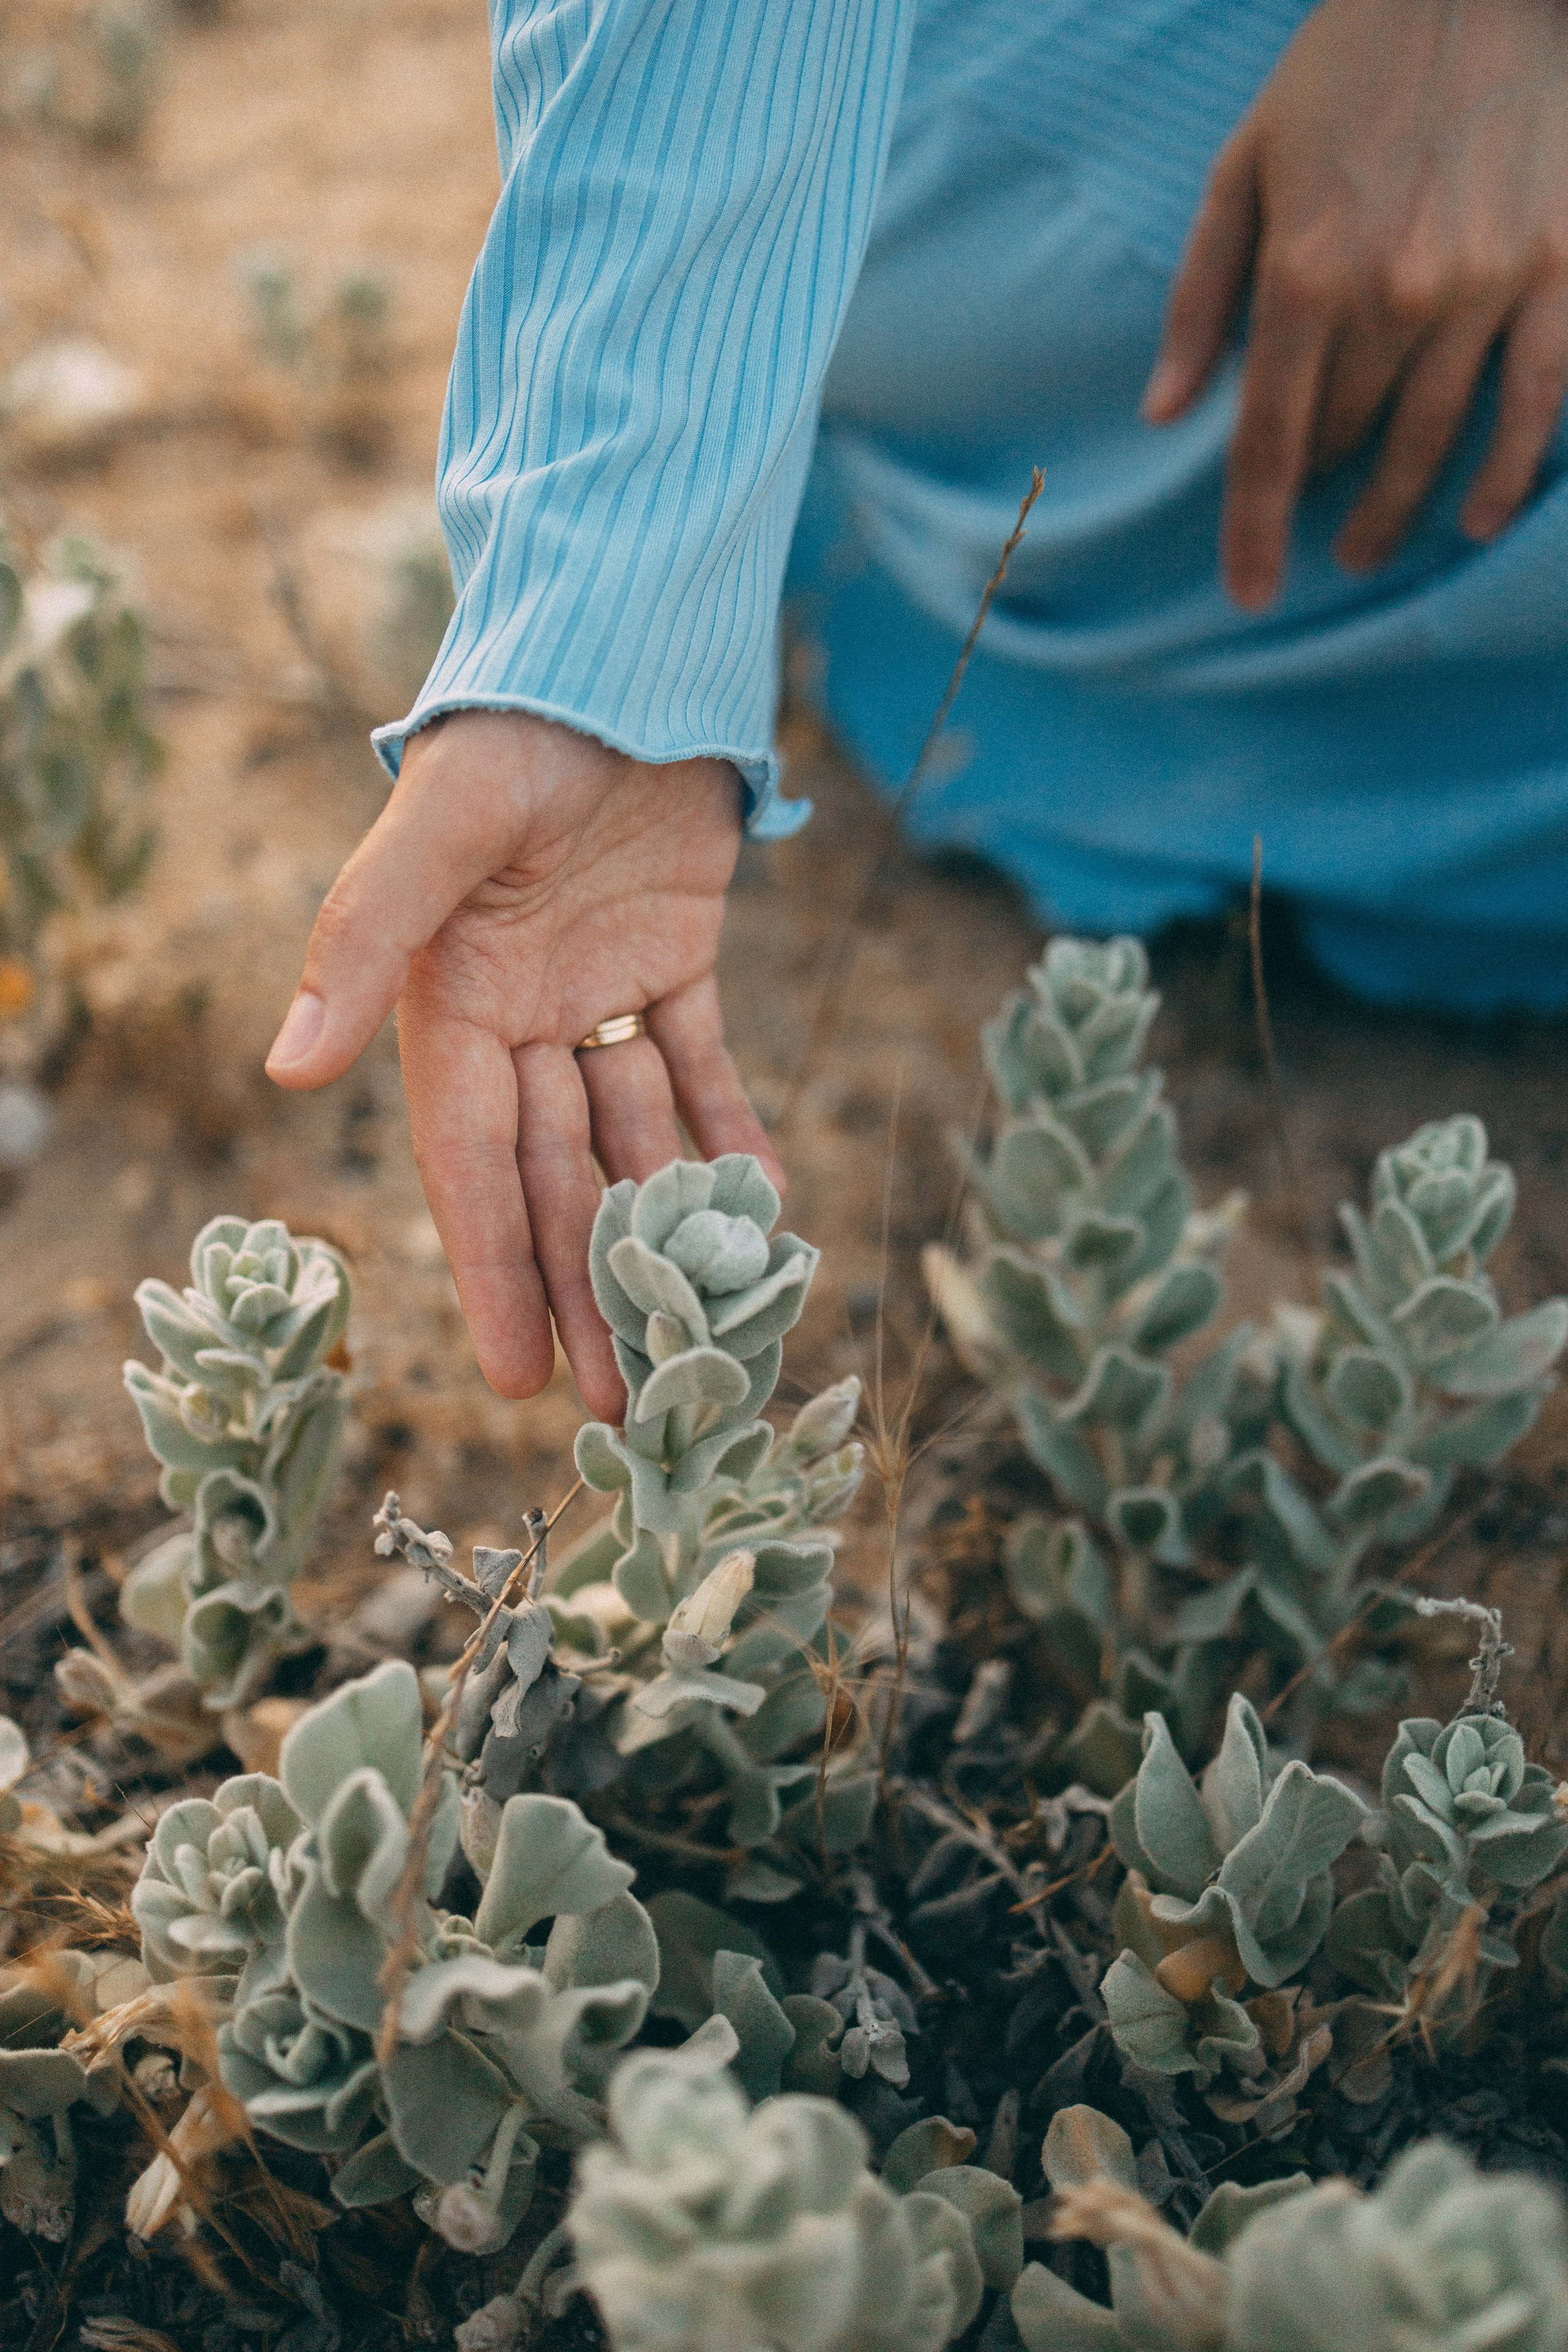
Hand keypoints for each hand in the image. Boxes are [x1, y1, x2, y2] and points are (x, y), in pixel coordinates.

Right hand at [264, 710, 778, 1418]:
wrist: (616, 641)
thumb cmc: (514, 726)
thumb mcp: (438, 829)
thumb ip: (364, 938)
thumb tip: (282, 1068)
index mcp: (450, 1000)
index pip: (472, 1163)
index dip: (494, 1268)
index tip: (514, 1375)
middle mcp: (521, 1013)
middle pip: (557, 1177)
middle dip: (585, 1287)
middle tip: (623, 1401)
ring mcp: (600, 990)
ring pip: (631, 1141)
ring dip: (659, 1233)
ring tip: (689, 1342)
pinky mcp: (677, 957)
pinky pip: (703, 1064)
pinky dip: (730, 1130)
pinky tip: (763, 1210)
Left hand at [1143, 0, 1567, 606]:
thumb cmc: (1348, 71)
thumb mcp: (1244, 165)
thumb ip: (1200, 295)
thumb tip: (1165, 410)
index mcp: (1306, 272)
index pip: (1269, 440)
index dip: (1254, 528)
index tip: (1249, 590)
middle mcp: (1396, 295)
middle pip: (1347, 441)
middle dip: (1323, 493)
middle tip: (1317, 531)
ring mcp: (1487, 287)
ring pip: (1436, 438)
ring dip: (1400, 507)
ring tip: (1372, 547)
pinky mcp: (1562, 270)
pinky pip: (1540, 399)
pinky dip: (1511, 469)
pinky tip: (1481, 516)